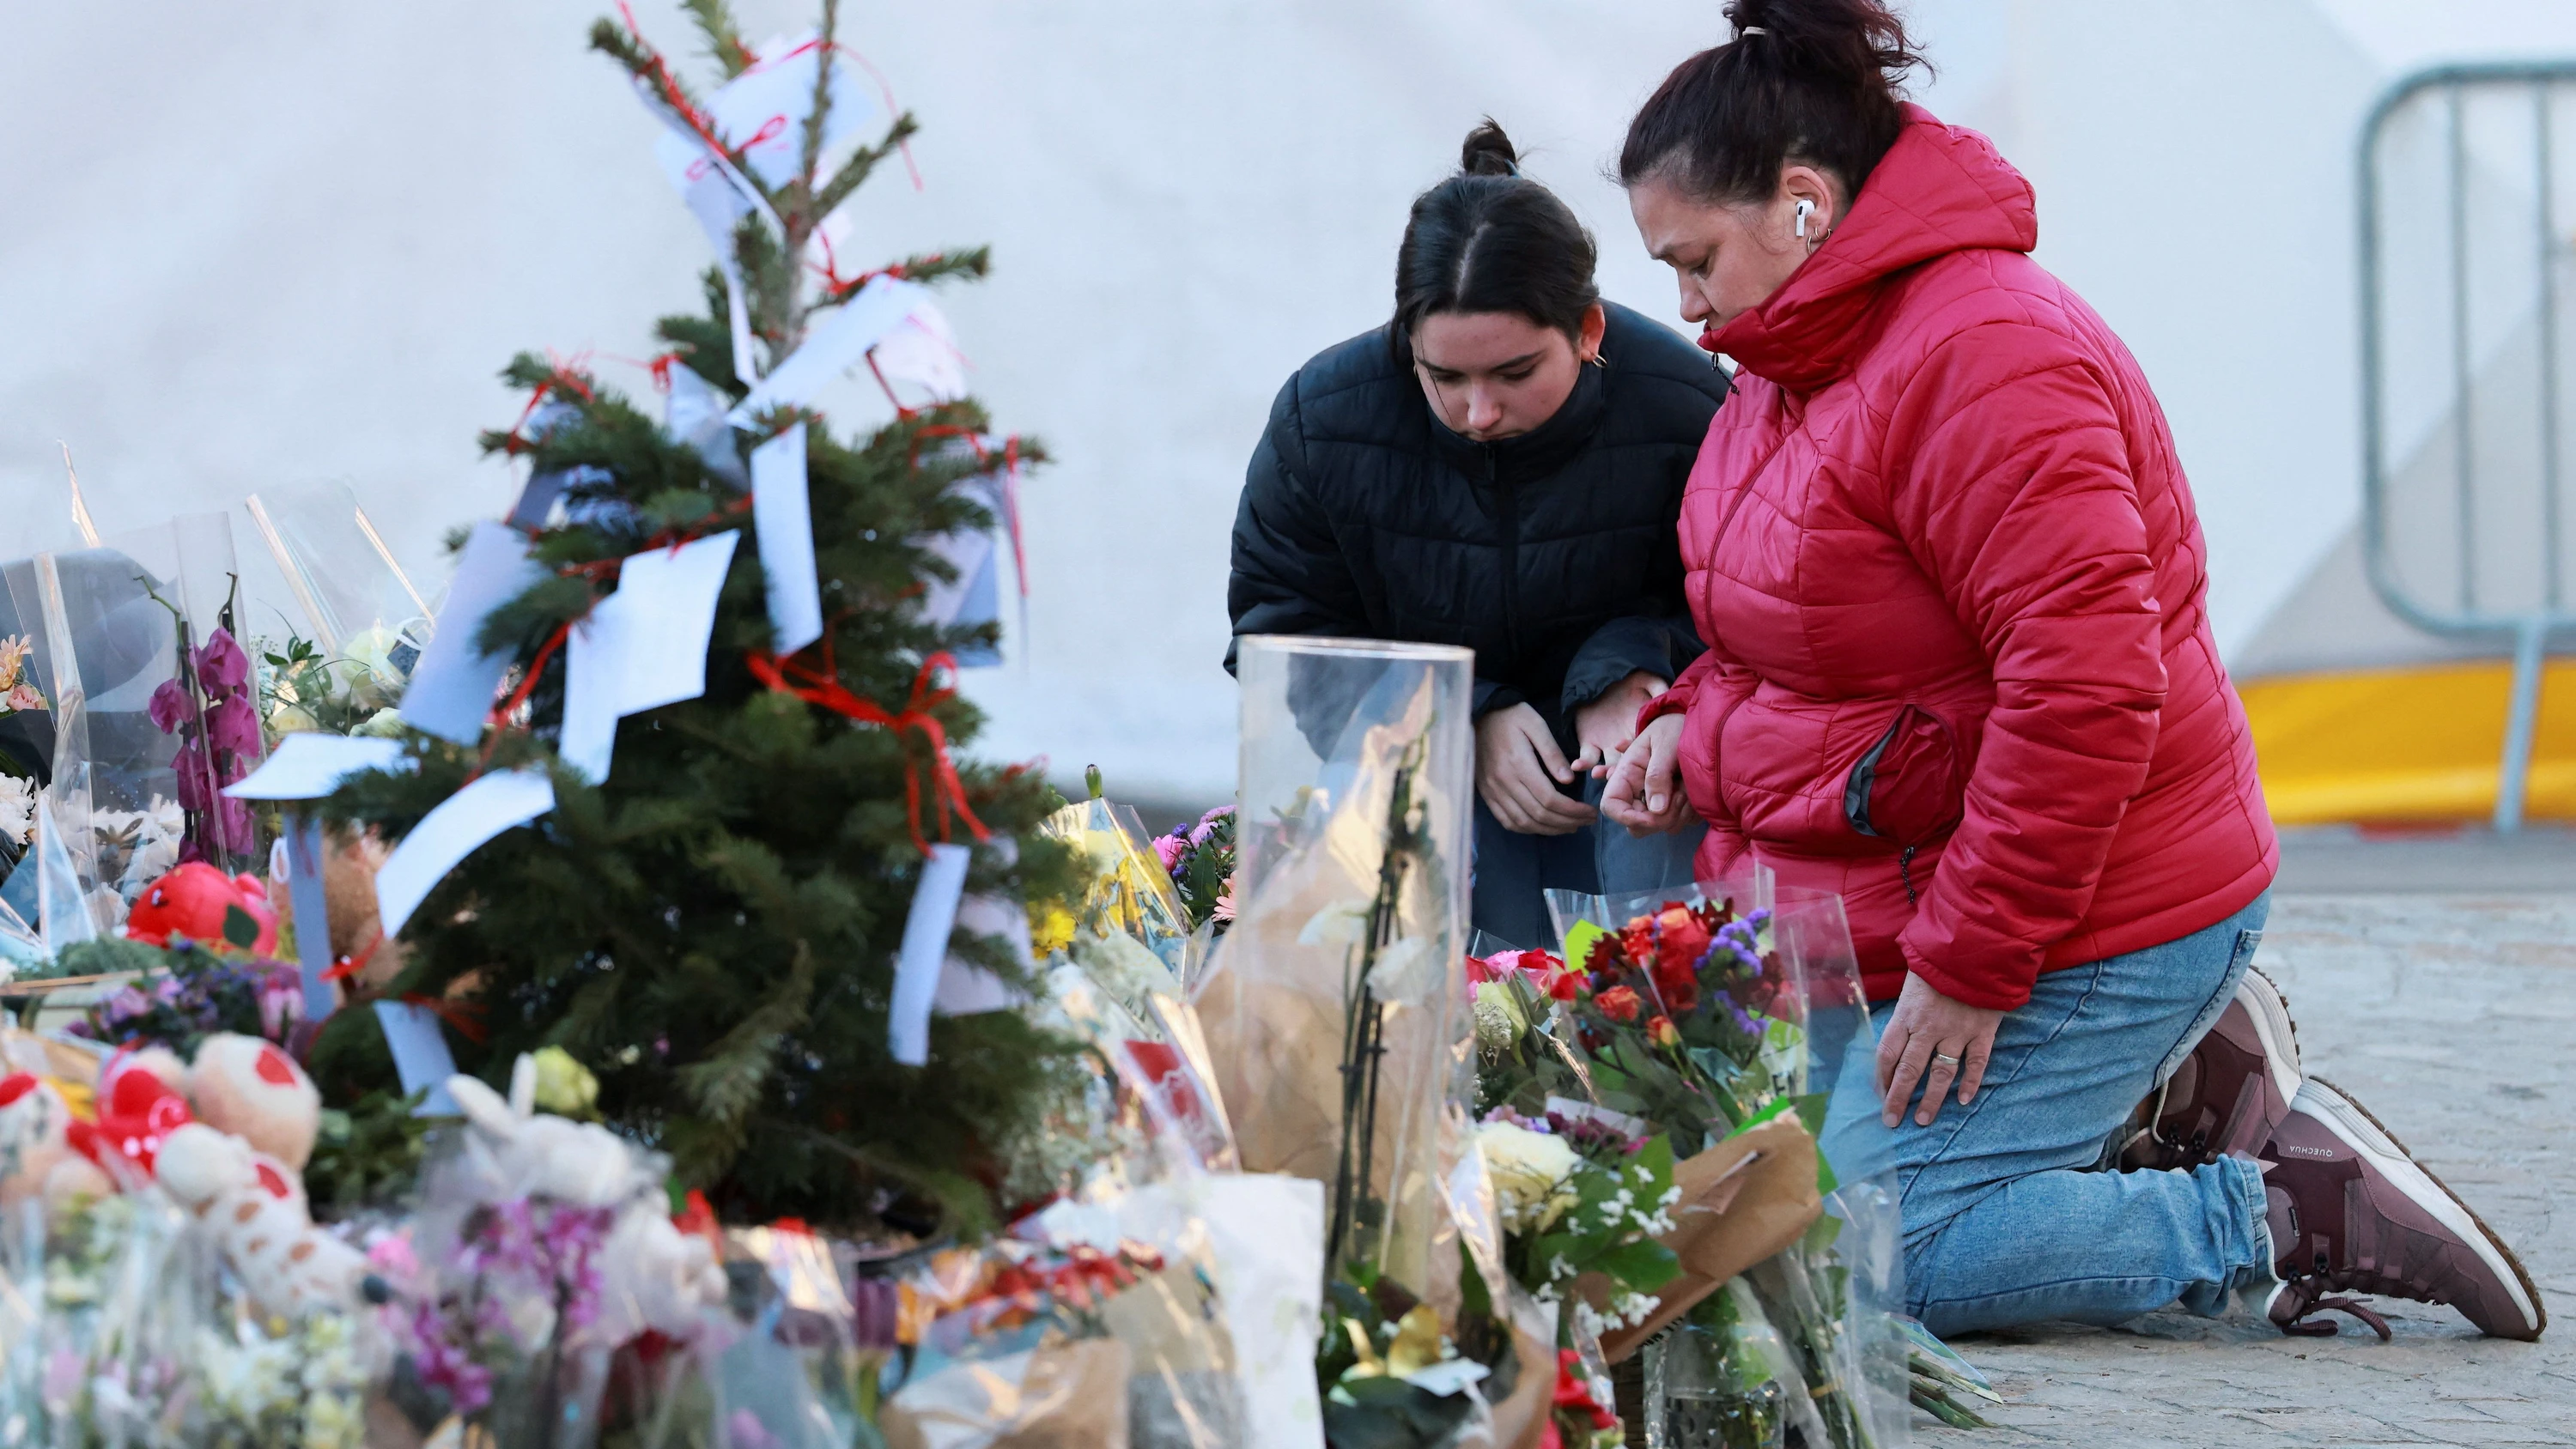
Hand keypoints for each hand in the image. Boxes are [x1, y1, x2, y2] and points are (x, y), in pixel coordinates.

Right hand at [1476, 703, 1596, 835]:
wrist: (1478, 715)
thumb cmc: (1511, 717)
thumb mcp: (1536, 725)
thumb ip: (1552, 752)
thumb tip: (1568, 780)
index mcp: (1518, 763)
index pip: (1550, 798)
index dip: (1573, 810)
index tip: (1590, 811)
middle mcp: (1503, 781)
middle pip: (1539, 814)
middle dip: (1567, 822)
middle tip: (1586, 822)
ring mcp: (1492, 790)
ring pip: (1524, 822)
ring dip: (1550, 830)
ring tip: (1570, 827)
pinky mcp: (1486, 794)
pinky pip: (1507, 821)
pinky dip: (1527, 829)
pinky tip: (1543, 827)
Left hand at [1572, 670, 1667, 776]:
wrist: (1602, 678)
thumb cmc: (1629, 680)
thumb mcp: (1646, 680)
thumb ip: (1657, 687)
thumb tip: (1667, 694)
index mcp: (1643, 733)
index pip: (1647, 752)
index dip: (1646, 762)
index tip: (1643, 769)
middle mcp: (1627, 743)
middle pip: (1629, 765)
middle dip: (1624, 773)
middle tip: (1619, 777)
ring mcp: (1607, 746)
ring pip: (1607, 766)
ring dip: (1603, 772)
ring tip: (1598, 773)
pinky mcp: (1588, 744)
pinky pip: (1587, 758)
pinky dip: (1583, 763)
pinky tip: (1577, 765)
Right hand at [1599, 714, 1695, 836]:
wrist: (1696, 723)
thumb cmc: (1676, 727)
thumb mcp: (1666, 745)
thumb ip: (1658, 775)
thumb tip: (1656, 809)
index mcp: (1627, 775)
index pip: (1611, 806)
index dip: (1627, 817)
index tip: (1652, 815)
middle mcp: (1638, 792)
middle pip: (1637, 826)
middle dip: (1660, 819)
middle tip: (1680, 794)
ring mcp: (1656, 801)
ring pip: (1661, 828)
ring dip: (1678, 814)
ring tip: (1689, 789)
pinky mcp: (1674, 806)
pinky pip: (1680, 823)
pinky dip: (1690, 813)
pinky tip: (1694, 792)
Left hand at [1874, 973, 2007, 1127]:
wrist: (1978, 945)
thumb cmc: (1940, 962)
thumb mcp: (1911, 982)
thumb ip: (1904, 1010)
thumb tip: (1896, 1035)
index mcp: (1906, 1013)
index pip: (1887, 1052)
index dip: (1881, 1077)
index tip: (1879, 1096)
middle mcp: (1929, 1027)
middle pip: (1909, 1069)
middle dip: (1898, 1097)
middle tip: (1892, 1121)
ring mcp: (1957, 1031)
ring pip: (1941, 1072)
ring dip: (1932, 1099)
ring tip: (1923, 1119)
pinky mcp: (1983, 1031)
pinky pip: (1977, 1063)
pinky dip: (1971, 1082)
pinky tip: (1963, 1100)